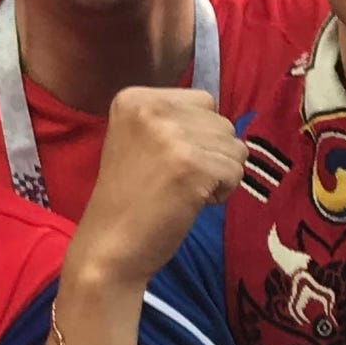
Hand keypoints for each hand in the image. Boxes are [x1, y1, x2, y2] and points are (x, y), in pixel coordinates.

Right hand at [69, 86, 248, 290]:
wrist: (109, 246)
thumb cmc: (130, 199)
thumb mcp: (141, 141)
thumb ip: (176, 121)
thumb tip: (225, 123)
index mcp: (135, 98)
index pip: (204, 100)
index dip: (199, 135)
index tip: (170, 161)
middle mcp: (151, 107)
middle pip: (222, 122)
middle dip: (212, 154)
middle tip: (177, 180)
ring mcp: (171, 135)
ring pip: (235, 146)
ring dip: (219, 174)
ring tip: (184, 190)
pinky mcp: (191, 164)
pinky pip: (236, 171)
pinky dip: (223, 192)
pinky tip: (192, 202)